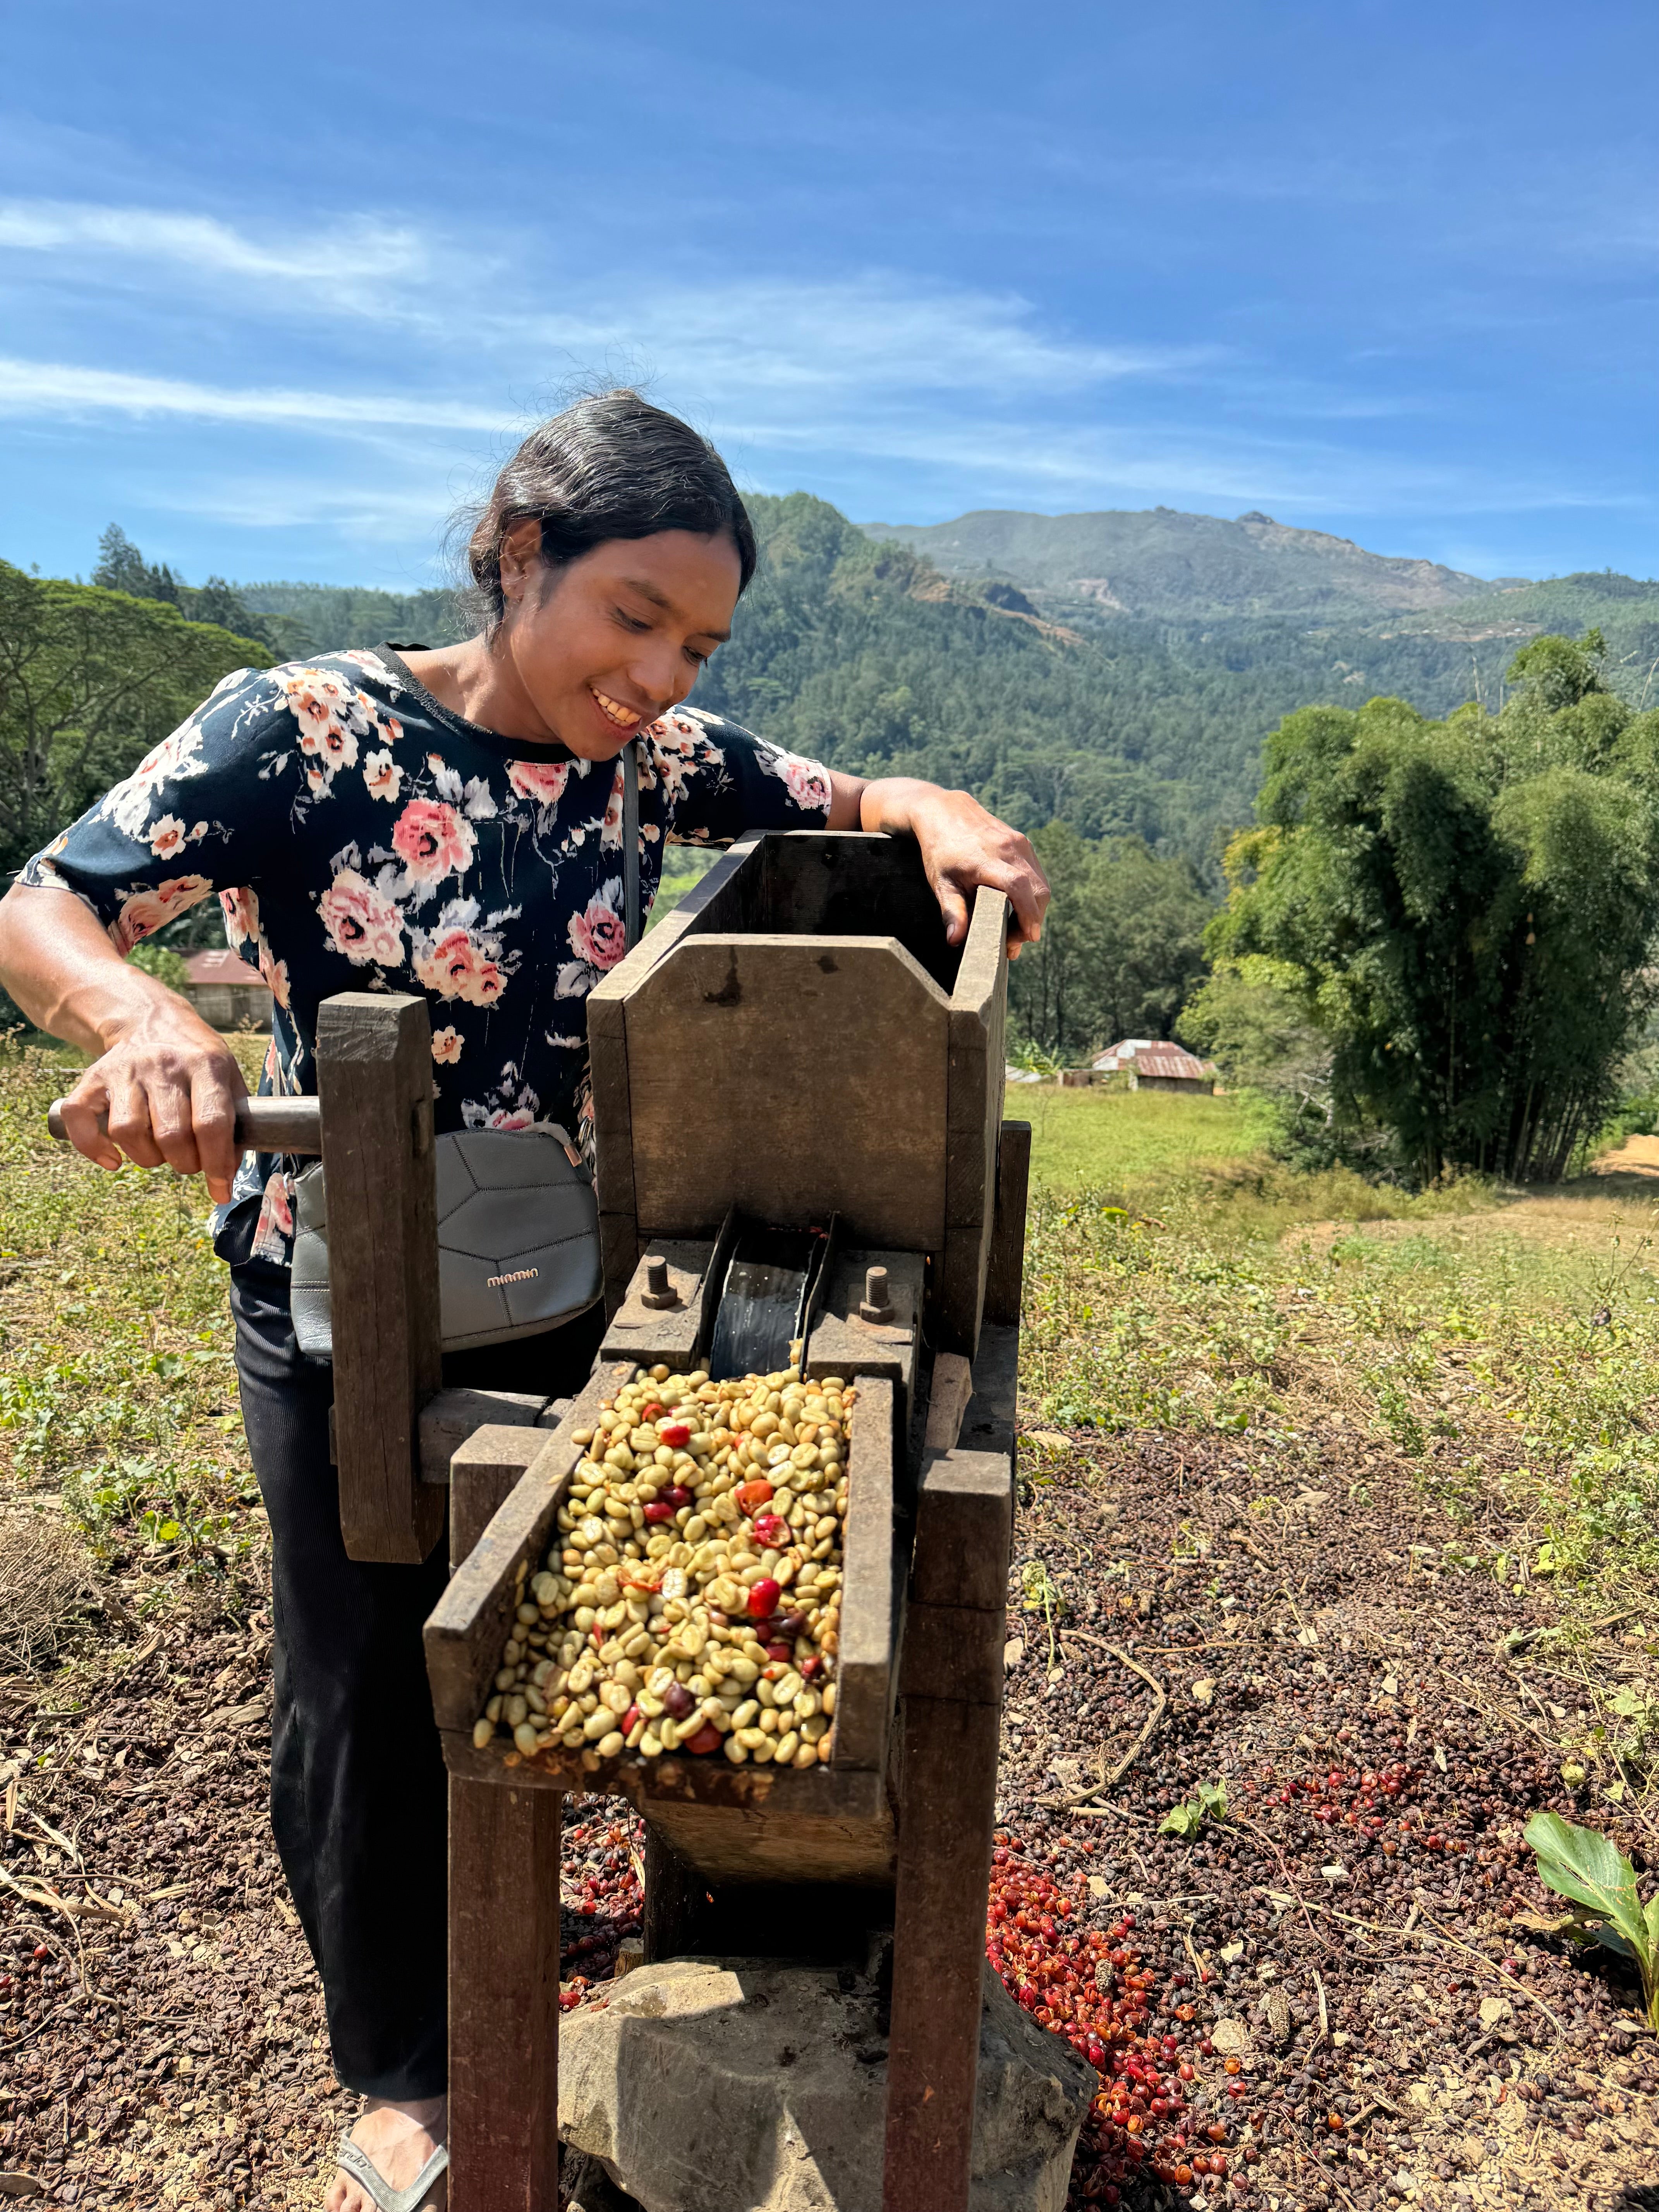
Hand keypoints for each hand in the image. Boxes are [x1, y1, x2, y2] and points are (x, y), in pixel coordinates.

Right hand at [60, 1006, 247, 1203]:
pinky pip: (80, 1119)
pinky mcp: (93, 1078)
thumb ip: (236, 1122)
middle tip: (189, 1162)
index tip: (221, 1190)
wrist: (151, 1019)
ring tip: (159, 1154)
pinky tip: (114, 1159)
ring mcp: (124, 1071)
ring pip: (128, 1131)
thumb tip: (228, 1175)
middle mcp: (163, 1065)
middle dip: (185, 1164)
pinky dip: (93, 1147)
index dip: (217, 1164)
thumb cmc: (197, 1060)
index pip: (211, 1123)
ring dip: (146, 1159)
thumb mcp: (229, 1076)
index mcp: (205, 1064)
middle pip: (170, 1135)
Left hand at [835, 776, 1049, 957]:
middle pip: (1037, 890)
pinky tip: (1017, 906)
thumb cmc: (940, 850)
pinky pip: (1036, 872)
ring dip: (1034, 908)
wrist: (945, 812)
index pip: (1020, 889)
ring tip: (1015, 927)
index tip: (1029, 938)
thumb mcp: (941, 882)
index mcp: (989, 860)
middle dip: (1032, 920)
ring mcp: (1020, 844)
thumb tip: (955, 940)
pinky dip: (1032, 893)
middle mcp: (1010, 849)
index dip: (1028, 916)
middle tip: (1015, 942)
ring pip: (1040, 883)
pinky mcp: (1023, 842)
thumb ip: (952, 911)